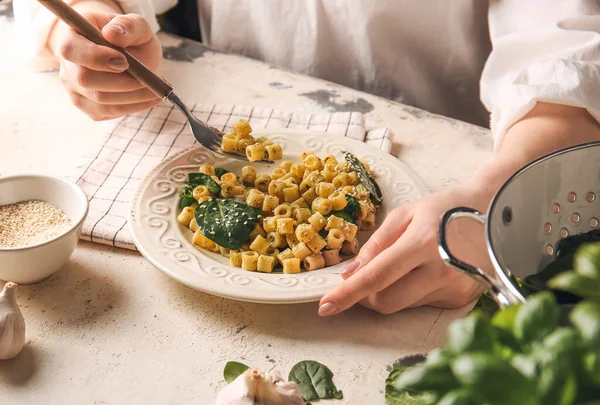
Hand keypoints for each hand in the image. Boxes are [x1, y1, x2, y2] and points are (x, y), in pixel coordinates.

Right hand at [51, 12, 162, 119]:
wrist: (131, 54)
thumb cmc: (130, 37)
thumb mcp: (136, 25)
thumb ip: (128, 25)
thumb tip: (112, 33)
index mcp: (72, 36)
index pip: (71, 50)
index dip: (96, 58)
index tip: (125, 61)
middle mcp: (68, 65)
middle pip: (85, 79)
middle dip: (121, 81)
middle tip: (146, 79)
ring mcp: (75, 88)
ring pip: (100, 101)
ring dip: (133, 97)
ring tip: (156, 89)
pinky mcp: (88, 106)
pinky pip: (108, 112)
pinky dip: (133, 107)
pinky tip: (149, 98)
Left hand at [318, 183, 494, 315]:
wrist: (493, 211)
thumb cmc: (445, 209)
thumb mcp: (405, 214)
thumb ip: (376, 244)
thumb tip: (350, 273)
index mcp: (422, 243)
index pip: (376, 277)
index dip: (347, 294)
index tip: (326, 306)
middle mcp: (441, 269)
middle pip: (386, 301)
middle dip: (364, 296)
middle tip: (360, 280)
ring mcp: (454, 288)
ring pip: (403, 304)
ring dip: (389, 291)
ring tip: (404, 264)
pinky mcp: (461, 299)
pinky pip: (421, 303)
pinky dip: (411, 291)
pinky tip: (424, 270)